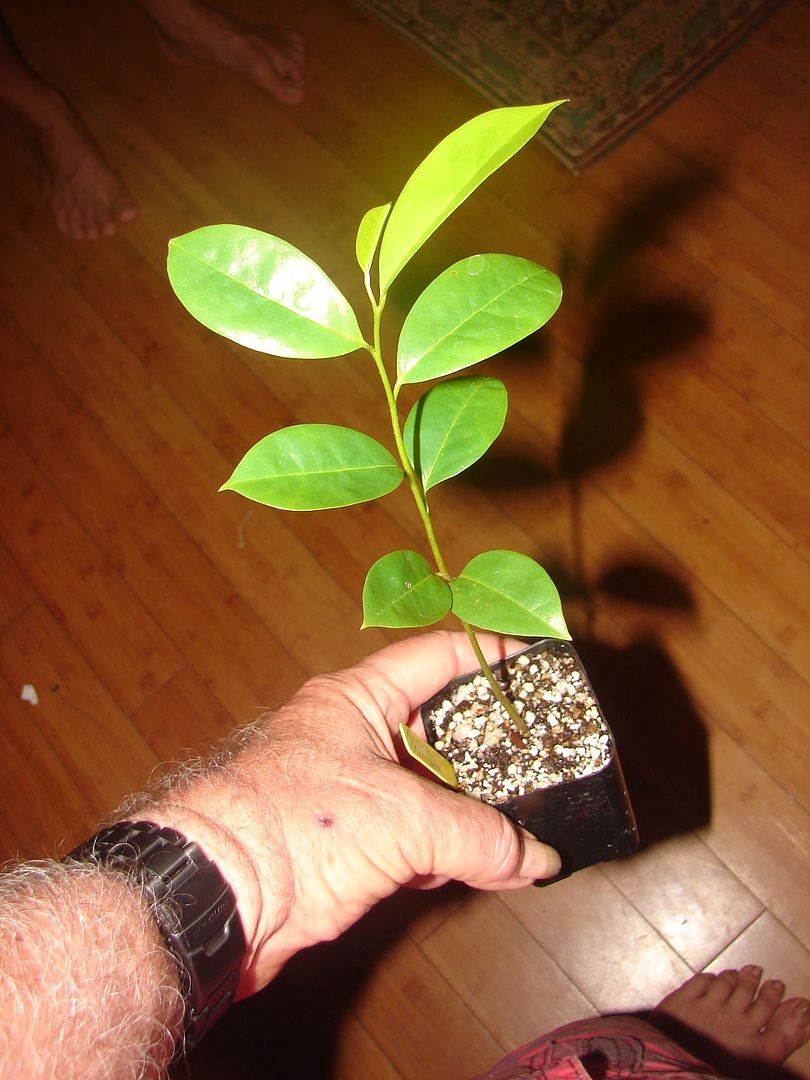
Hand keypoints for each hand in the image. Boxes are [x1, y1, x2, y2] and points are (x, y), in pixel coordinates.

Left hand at [145, 631, 560, 995]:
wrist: (218, 898)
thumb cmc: (291, 826)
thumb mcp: (402, 820)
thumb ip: (477, 836)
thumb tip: (533, 857)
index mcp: (357, 700)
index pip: (437, 657)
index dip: (488, 655)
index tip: (536, 661)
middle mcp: (352, 738)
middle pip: (438, 729)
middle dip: (489, 746)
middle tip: (543, 754)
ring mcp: (347, 792)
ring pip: (428, 790)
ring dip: (471, 811)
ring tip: (526, 817)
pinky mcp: (344, 845)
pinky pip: (411, 839)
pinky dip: (446, 853)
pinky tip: (482, 868)